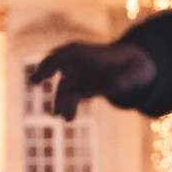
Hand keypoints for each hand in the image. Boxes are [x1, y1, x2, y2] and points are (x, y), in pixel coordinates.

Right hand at [29, 41, 155, 120]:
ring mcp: (77, 74)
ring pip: (64, 86)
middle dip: (45, 71)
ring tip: (61, 115)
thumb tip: (117, 84)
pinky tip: (69, 118)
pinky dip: (68, 106)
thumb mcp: (136, 73)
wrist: (134, 70)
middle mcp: (79, 62)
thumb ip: (126, 78)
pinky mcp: (80, 87)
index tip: (44, 69)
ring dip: (61, 100)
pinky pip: (70, 96)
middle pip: (57, 63)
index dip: (53, 59)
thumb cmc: (135, 68)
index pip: (67, 52)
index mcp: (89, 53)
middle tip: (34, 80)